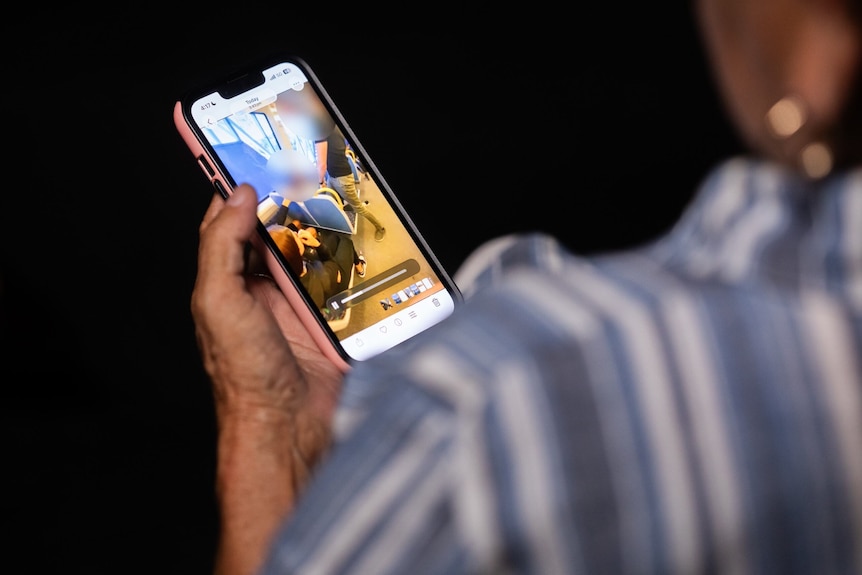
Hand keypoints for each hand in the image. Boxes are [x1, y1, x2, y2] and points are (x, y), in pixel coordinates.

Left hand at [191, 184, 342, 574]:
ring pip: (315, 249)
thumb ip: (222, 245)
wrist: (291, 427)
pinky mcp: (332, 315)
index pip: (231, 220)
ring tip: (342, 196)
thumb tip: (238, 196)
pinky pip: (344, 277)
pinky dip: (353, 260)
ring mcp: (300, 300)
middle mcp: (262, 286)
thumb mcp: (218, 301)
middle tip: (311, 165)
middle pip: (280, 229)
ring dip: (327, 228)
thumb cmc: (245, 373)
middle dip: (293, 200)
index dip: (239, 186)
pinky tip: (364, 241)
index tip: (254, 150)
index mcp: (227, 280)